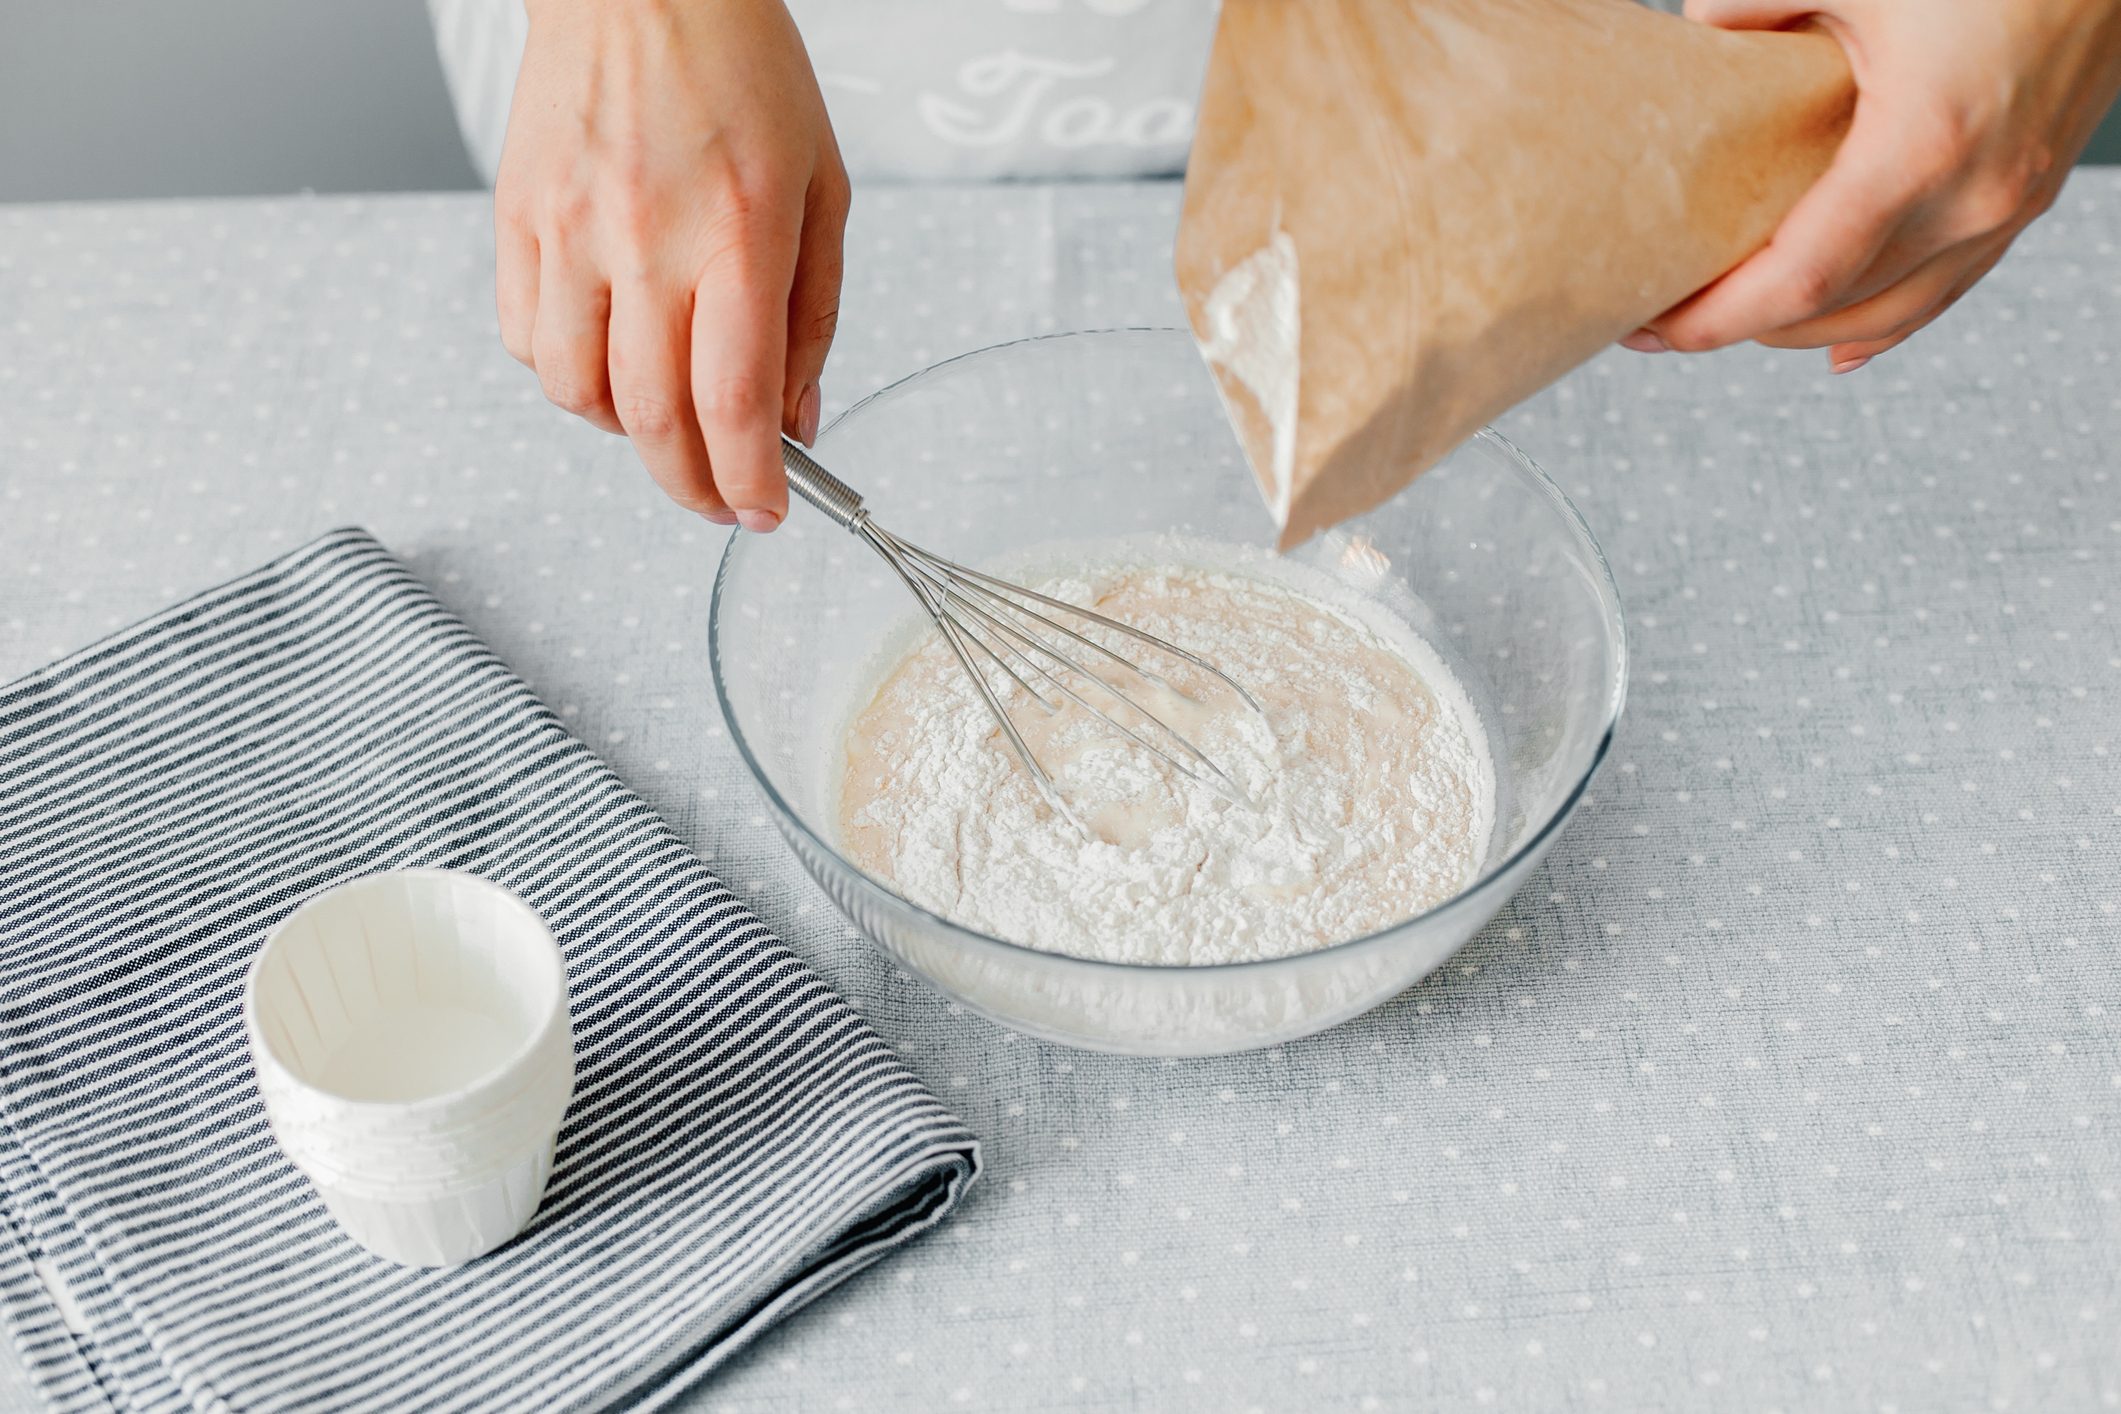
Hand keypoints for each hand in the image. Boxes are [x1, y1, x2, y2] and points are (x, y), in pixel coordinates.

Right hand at [495, 0, 847, 528]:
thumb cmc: (743, 72)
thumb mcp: (821, 190)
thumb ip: (812, 316)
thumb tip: (796, 421)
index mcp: (738, 232)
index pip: (734, 402)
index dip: (750, 480)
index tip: (765, 514)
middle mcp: (645, 239)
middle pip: (652, 420)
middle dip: (692, 486)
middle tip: (720, 502)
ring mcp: (568, 231)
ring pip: (577, 395)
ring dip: (627, 435)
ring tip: (667, 418)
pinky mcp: (516, 218)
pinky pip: (525, 341)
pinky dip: (567, 378)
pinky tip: (609, 356)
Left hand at [1625, 0, 2120, 372]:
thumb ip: (1757, 2)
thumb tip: (1695, 29)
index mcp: (1920, 149)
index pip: (1796, 282)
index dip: (1715, 320)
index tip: (1650, 328)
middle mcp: (1974, 196)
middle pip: (1834, 310)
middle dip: (1743, 327)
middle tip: (1668, 318)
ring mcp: (2011, 201)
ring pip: (1894, 312)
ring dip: (1808, 330)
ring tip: (1736, 325)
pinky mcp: (2031, 189)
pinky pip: (1949, 288)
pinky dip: (1886, 322)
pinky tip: (1843, 345)